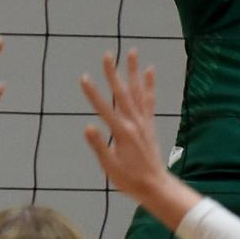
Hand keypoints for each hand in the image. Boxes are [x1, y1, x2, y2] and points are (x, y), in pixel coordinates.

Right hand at [80, 50, 200, 232]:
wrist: (155, 186)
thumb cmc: (130, 179)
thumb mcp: (110, 167)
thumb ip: (99, 146)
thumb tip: (87, 127)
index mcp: (122, 133)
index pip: (103, 108)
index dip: (93, 93)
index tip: (84, 77)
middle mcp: (134, 123)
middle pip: (122, 93)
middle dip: (113, 73)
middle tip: (107, 54)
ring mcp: (143, 122)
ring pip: (138, 91)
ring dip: (134, 71)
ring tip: (132, 52)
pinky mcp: (149, 124)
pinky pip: (149, 100)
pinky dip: (149, 85)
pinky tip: (149, 71)